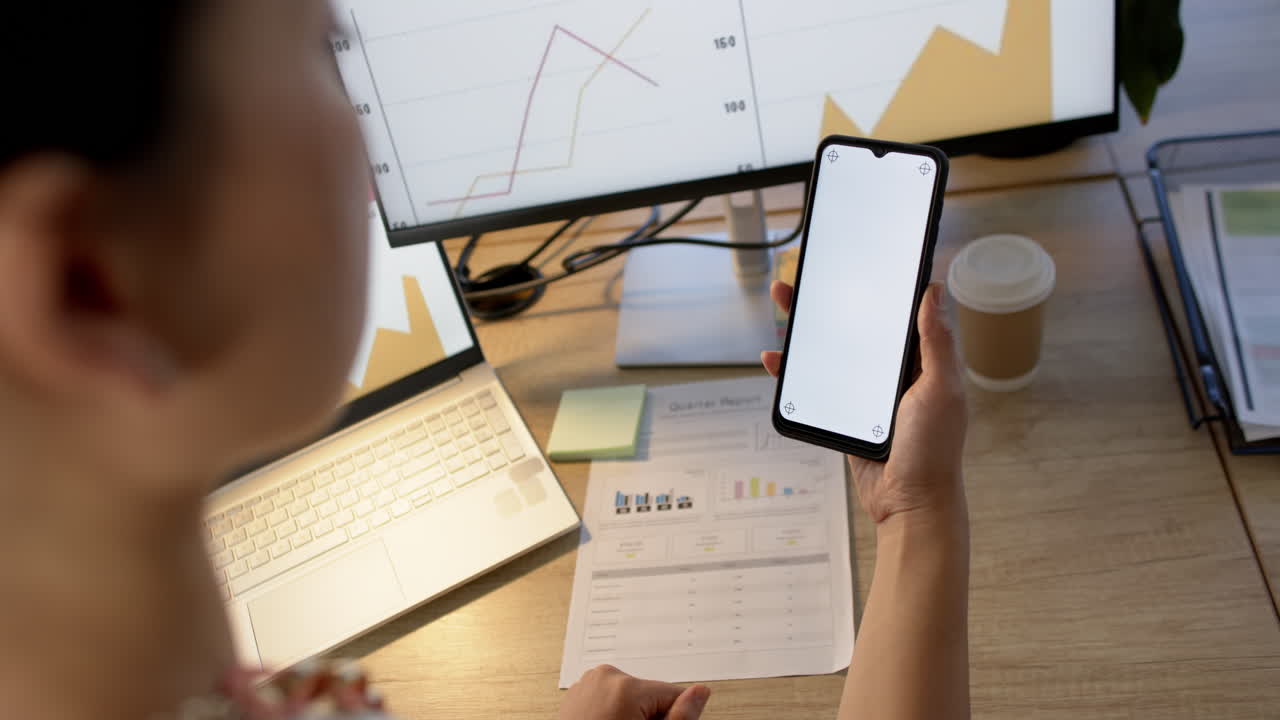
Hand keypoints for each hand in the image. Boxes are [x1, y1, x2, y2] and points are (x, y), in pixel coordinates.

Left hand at [559, 664, 709, 719]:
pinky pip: (609, 698)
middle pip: (650, 695)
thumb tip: (701, 693)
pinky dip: (612, 714)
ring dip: (631, 716)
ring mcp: (588, 682)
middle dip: (649, 717)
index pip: (673, 694)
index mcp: (626, 687)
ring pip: (630, 697)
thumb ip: (681, 718)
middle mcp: (605, 677)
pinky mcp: (579, 691)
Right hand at [762, 281, 966, 522]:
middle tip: (806, 278)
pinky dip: (795, 371)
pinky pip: (817, 385)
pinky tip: (777, 359)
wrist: (910, 503)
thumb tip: (935, 291)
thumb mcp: (941, 390)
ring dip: (808, 330)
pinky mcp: (846, 414)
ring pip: (833, 351)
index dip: (879, 287)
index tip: (858, 263)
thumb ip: (936, 343)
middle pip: (858, 326)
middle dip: (831, 301)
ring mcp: (868, 394)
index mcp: (923, 361)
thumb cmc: (934, 451)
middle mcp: (896, 373)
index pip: (899, 313)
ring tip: (785, 305)